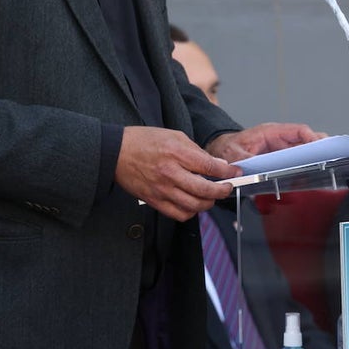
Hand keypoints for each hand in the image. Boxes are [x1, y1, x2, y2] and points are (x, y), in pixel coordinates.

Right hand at [115, 126, 239, 220]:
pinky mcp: (154, 200)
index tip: (234, 172)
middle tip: (226, 187)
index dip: (227, 172)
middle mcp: (169, 173)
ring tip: (210, 196)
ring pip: (194, 206)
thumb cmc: (142, 141)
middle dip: (222, 190)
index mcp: (175, 153)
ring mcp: (161, 189)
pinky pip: (179, 214)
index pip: (209, 166)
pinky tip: (192, 204)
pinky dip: (190, 212)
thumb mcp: (172, 135)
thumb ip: (195, 150)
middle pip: (206, 190)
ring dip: (208, 203)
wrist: (115, 152)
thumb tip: (215, 165)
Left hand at [205, 123, 325, 162]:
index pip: (298, 131)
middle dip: (319, 150)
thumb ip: (244, 160)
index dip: (312, 138)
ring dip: (312, 161)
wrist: (221, 151)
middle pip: (306, 142)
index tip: (321, 148)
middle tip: (328, 161)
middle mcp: (279, 140)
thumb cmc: (227, 147)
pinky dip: (303, 169)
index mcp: (270, 132)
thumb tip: (253, 168)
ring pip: (304, 153)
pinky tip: (307, 179)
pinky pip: (296, 163)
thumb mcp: (233, 153)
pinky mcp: (280, 160)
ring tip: (321, 172)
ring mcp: (281, 150)